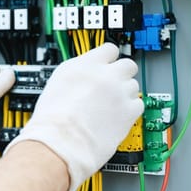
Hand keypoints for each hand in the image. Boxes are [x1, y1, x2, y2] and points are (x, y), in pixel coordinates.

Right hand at [6, 43, 141, 190]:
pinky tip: (118, 116)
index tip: (109, 64)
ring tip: (112, 105)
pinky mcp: (129, 111)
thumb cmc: (52, 119)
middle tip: (113, 86)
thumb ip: (78, 73)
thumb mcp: (58, 82)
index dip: (109, 58)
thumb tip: (86, 74)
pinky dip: (130, 110)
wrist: (60, 141)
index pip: (109, 49)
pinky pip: (138, 104)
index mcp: (84, 64)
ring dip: (125, 93)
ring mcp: (119, 92)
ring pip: (134, 85)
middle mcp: (104, 74)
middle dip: (122, 74)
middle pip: (127, 64)